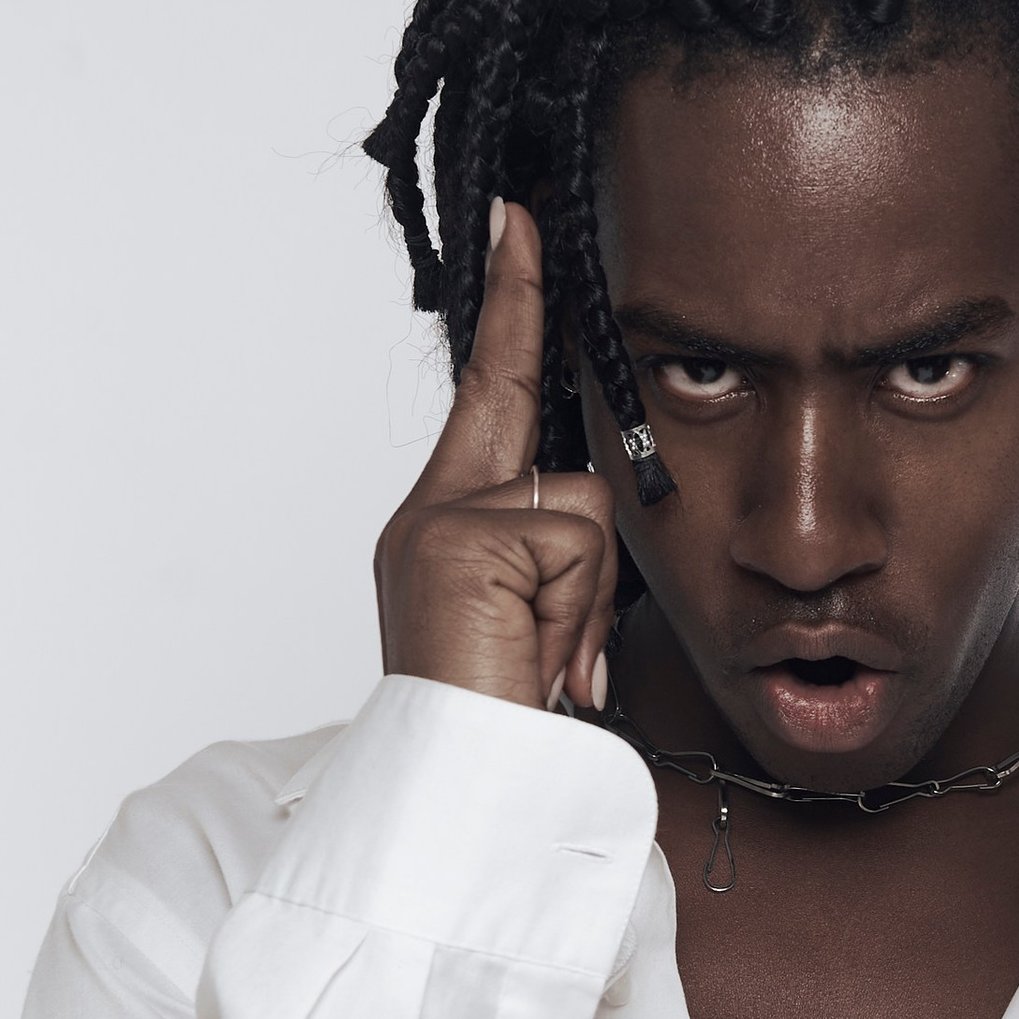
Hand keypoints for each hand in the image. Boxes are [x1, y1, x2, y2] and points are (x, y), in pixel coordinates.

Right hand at [371, 201, 621, 713]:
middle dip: (546, 428)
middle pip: (540, 432)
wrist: (451, 799)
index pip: (487, 392)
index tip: (520, 219)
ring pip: (582, 508)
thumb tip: (589, 541)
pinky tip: (534, 664)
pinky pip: (575, 544)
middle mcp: (429, 515)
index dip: (508, 304)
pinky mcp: (459, 540)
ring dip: (585, 604)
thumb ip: (559, 564)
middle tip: (532, 405)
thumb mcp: (538, 629)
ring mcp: (439, 523)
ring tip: (542, 668)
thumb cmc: (499, 731)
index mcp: (445, 529)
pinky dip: (575, 614)